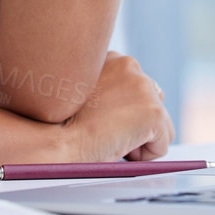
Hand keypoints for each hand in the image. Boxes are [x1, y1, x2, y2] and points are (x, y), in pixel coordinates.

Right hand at [56, 50, 173, 161]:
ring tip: (109, 139)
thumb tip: (125, 109)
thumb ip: (106, 90)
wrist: (53, 138)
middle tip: (105, 132)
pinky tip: (116, 147)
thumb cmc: (58, 122)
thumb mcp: (81, 94)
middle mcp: (130, 66)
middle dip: (135, 122)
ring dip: (139, 138)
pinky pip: (161, 145)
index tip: (101, 120)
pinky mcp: (153, 113)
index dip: (121, 111)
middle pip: (152, 102)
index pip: (135, 87)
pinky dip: (143, 156)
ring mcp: (144, 88)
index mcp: (111, 58)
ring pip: (160, 125)